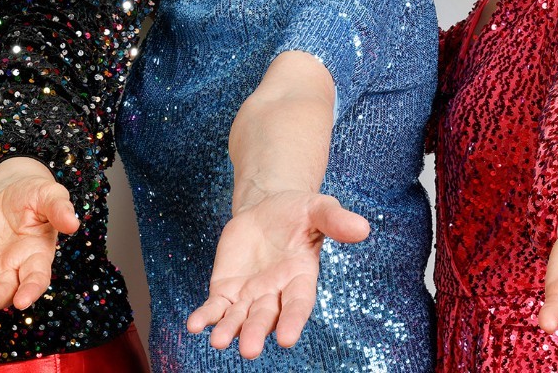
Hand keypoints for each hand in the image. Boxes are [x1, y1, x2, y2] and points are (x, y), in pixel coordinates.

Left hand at [0, 168, 79, 314]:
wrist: (11, 193)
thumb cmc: (36, 196)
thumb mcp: (49, 195)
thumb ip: (59, 208)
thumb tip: (73, 224)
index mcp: (37, 256)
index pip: (37, 278)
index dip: (31, 291)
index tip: (23, 303)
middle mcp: (15, 270)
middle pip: (3, 292)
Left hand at [187, 191, 369, 358]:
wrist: (267, 207)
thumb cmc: (298, 211)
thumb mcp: (319, 208)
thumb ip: (336, 220)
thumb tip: (363, 228)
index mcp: (301, 280)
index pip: (298, 306)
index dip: (292, 321)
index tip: (287, 339)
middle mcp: (275, 294)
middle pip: (265, 317)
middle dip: (256, 332)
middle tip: (248, 349)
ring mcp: (248, 295)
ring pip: (238, 318)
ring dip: (228, 330)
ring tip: (217, 341)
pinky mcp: (225, 289)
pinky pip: (215, 307)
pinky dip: (206, 316)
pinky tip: (194, 325)